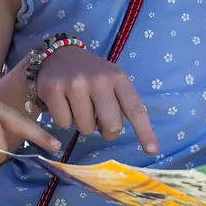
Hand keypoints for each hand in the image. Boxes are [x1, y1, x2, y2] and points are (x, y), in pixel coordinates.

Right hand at [35, 47, 158, 154]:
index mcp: (118, 78)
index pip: (135, 109)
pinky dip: (63, 119)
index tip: (152, 151)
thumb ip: (121, 103)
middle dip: (106, 131)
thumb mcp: (112, 80)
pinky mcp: (53, 89)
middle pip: (111, 127)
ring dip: (83, 124)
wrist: (60, 55)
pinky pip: (63, 123)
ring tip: (78, 106)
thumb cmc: (91, 74)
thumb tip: (121, 135)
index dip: (144, 132)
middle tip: (99, 121)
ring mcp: (75, 84)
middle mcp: (98, 79)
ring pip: (86, 128)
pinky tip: (63, 103)